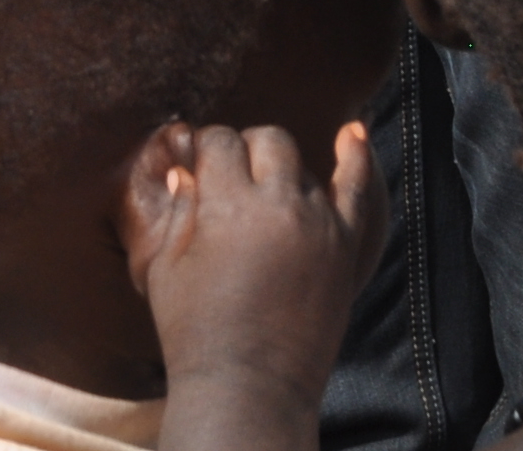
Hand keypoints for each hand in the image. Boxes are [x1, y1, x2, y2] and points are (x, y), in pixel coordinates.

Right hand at [119, 121, 384, 445]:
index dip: (207, 148)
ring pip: (304, 165)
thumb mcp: (165, 270)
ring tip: (266, 192)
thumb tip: (184, 172)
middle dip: (245, 149)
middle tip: (231, 178)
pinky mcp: (345, 247)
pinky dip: (357, 158)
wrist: (249, 388)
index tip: (201, 164)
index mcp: (227, 203)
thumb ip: (177, 212)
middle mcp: (278, 203)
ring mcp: (319, 223)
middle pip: (268, 140)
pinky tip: (353, 133)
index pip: (221, 142)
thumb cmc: (195, 333)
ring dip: (283, 170)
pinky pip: (358, 191)